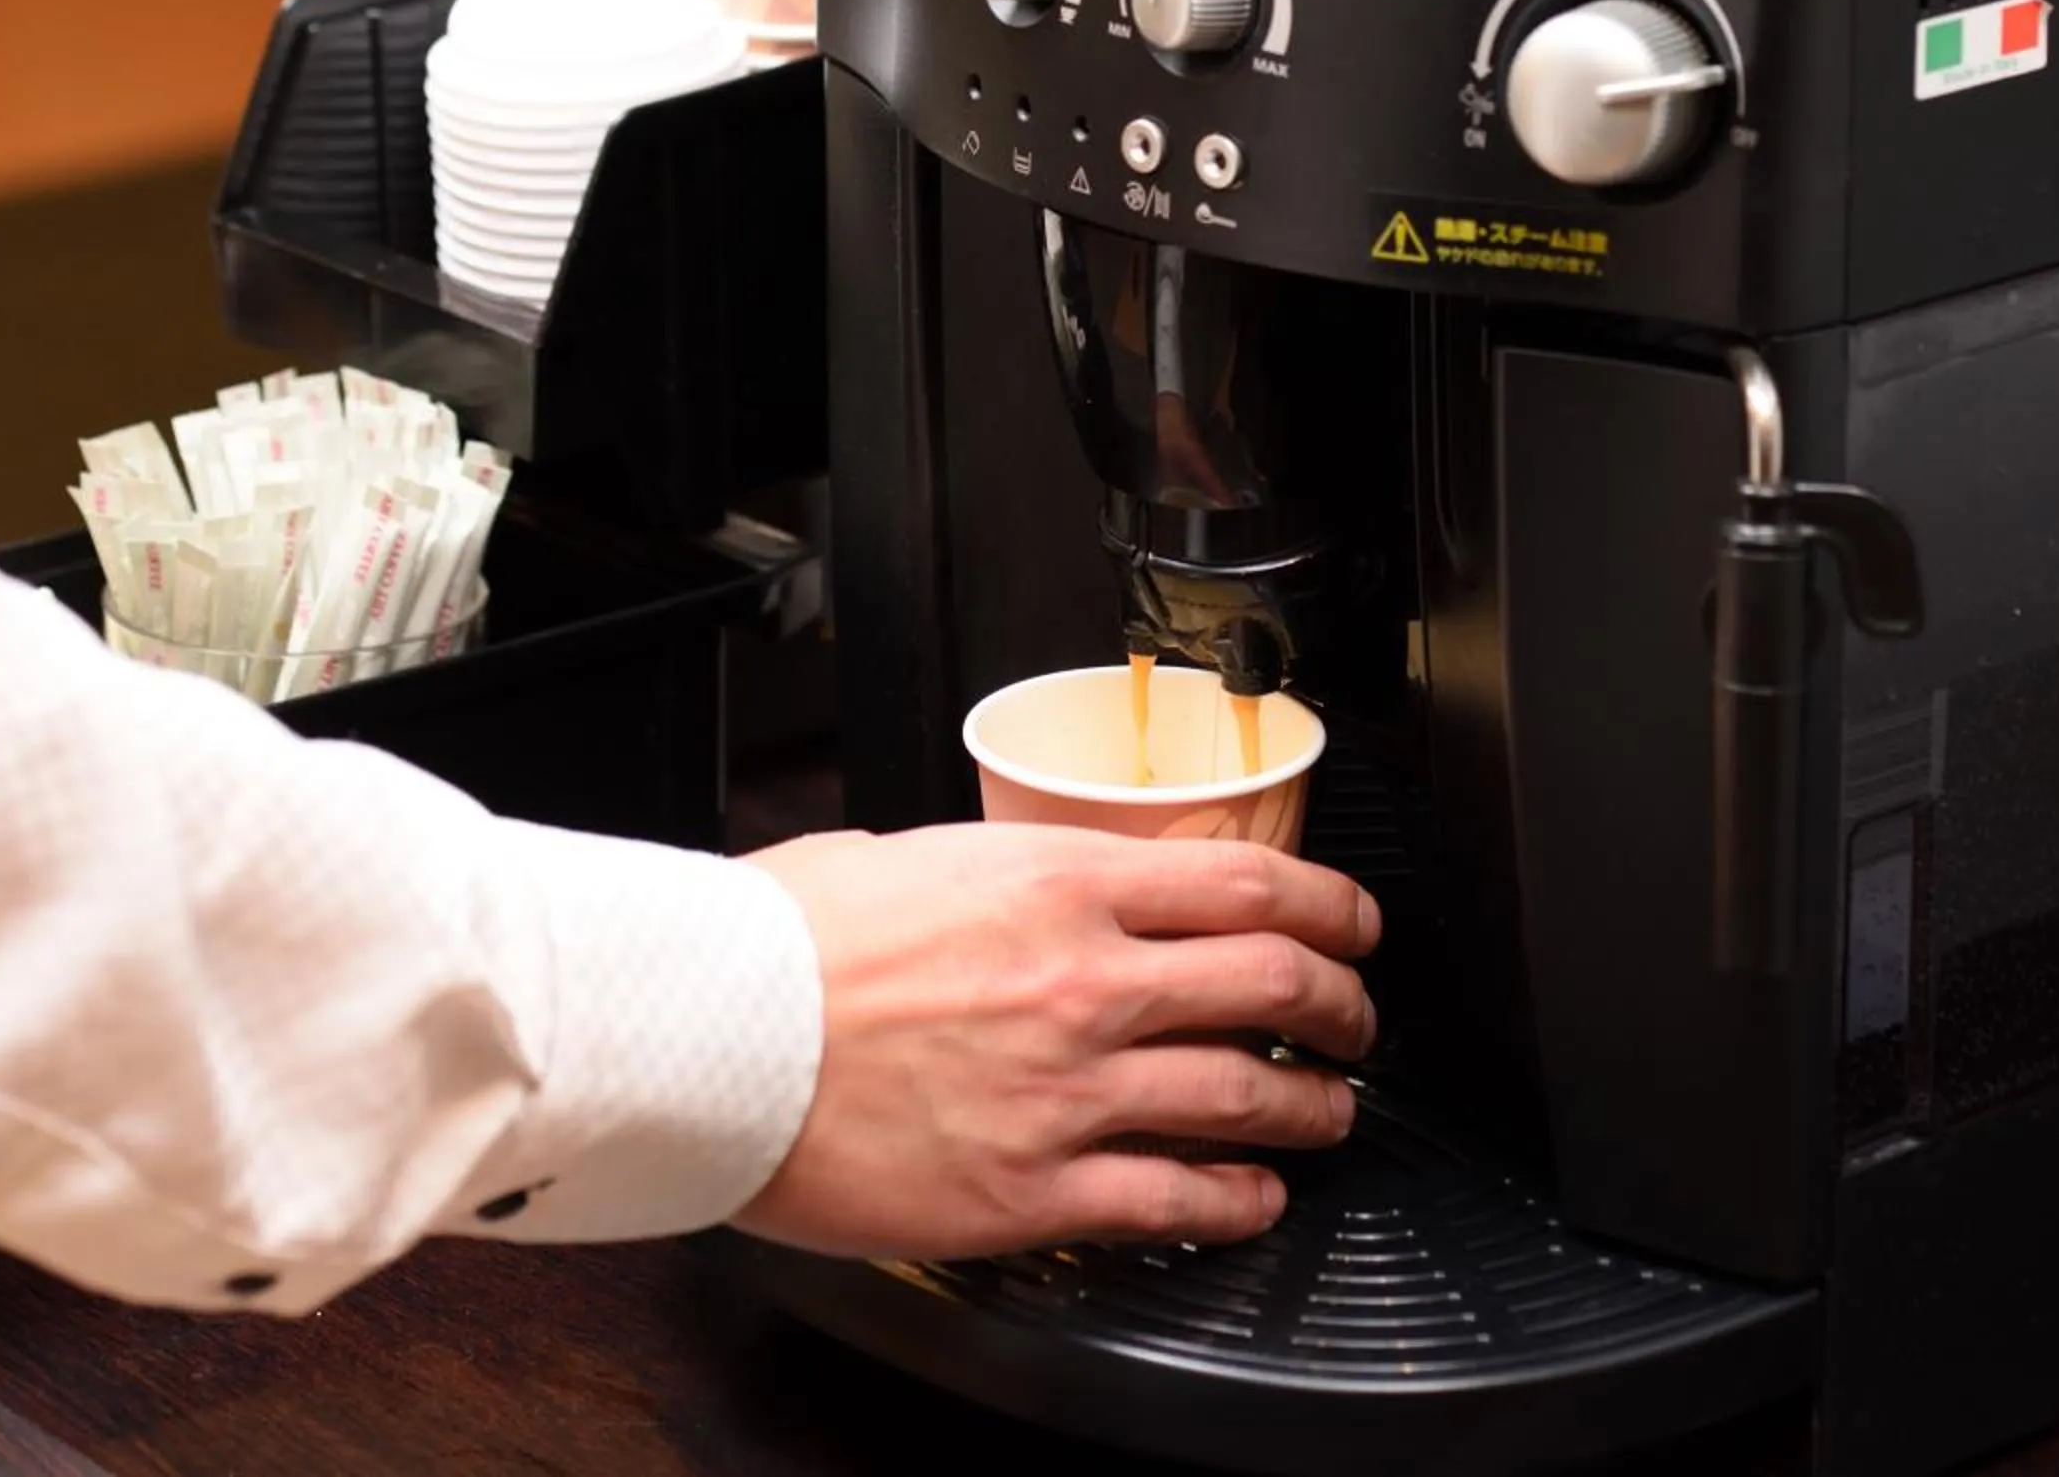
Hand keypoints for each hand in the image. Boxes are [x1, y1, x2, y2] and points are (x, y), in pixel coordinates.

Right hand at [733, 822, 1378, 1260]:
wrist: (703, 1034)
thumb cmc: (775, 944)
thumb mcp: (904, 856)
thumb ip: (993, 874)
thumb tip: (1023, 884)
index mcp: (1057, 883)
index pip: (1247, 882)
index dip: (1330, 906)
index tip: (1353, 924)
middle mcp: (1083, 982)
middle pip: (1275, 985)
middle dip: (1342, 1006)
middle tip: (1355, 1021)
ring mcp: (1067, 1091)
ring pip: (1246, 1098)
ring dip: (1310, 1108)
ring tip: (1323, 1115)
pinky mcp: (1033, 1190)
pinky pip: (1175, 1201)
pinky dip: (1237, 1202)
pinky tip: (1251, 1200)